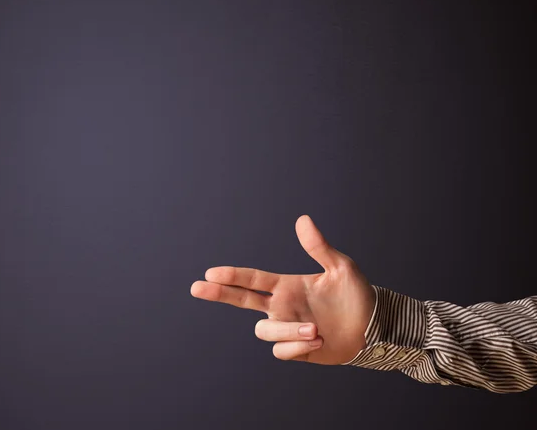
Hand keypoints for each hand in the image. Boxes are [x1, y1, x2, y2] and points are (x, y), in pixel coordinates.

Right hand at [190, 215, 376, 364]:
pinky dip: (297, 345)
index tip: (210, 273)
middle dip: (219, 294)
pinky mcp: (296, 349)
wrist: (374, 328)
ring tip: (316, 328)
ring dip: (287, 329)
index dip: (232, 276)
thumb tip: (302, 219)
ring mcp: (287, 328)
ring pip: (264, 331)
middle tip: (196, 288)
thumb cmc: (357, 295)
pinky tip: (319, 339)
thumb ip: (319, 247)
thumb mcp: (340, 267)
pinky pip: (282, 350)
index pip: (252, 279)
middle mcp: (282, 306)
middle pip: (241, 301)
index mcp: (287, 286)